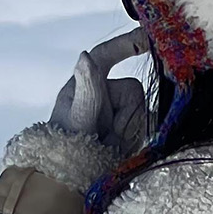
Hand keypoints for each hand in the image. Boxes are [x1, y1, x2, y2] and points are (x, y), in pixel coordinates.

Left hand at [48, 28, 151, 154]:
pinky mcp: (127, 129)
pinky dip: (133, 139)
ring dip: (127, 130)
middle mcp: (103, 94)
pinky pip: (144, 127)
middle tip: (106, 133)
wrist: (70, 175)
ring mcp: (116, 112)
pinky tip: (117, 148)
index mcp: (86, 84)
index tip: (147, 38)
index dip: (126, 43)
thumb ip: (88, 87)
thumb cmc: (65, 145)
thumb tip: (86, 56)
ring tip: (107, 143)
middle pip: (134, 91)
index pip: (106, 55)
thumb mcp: (78, 115)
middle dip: (124, 115)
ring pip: (141, 111)